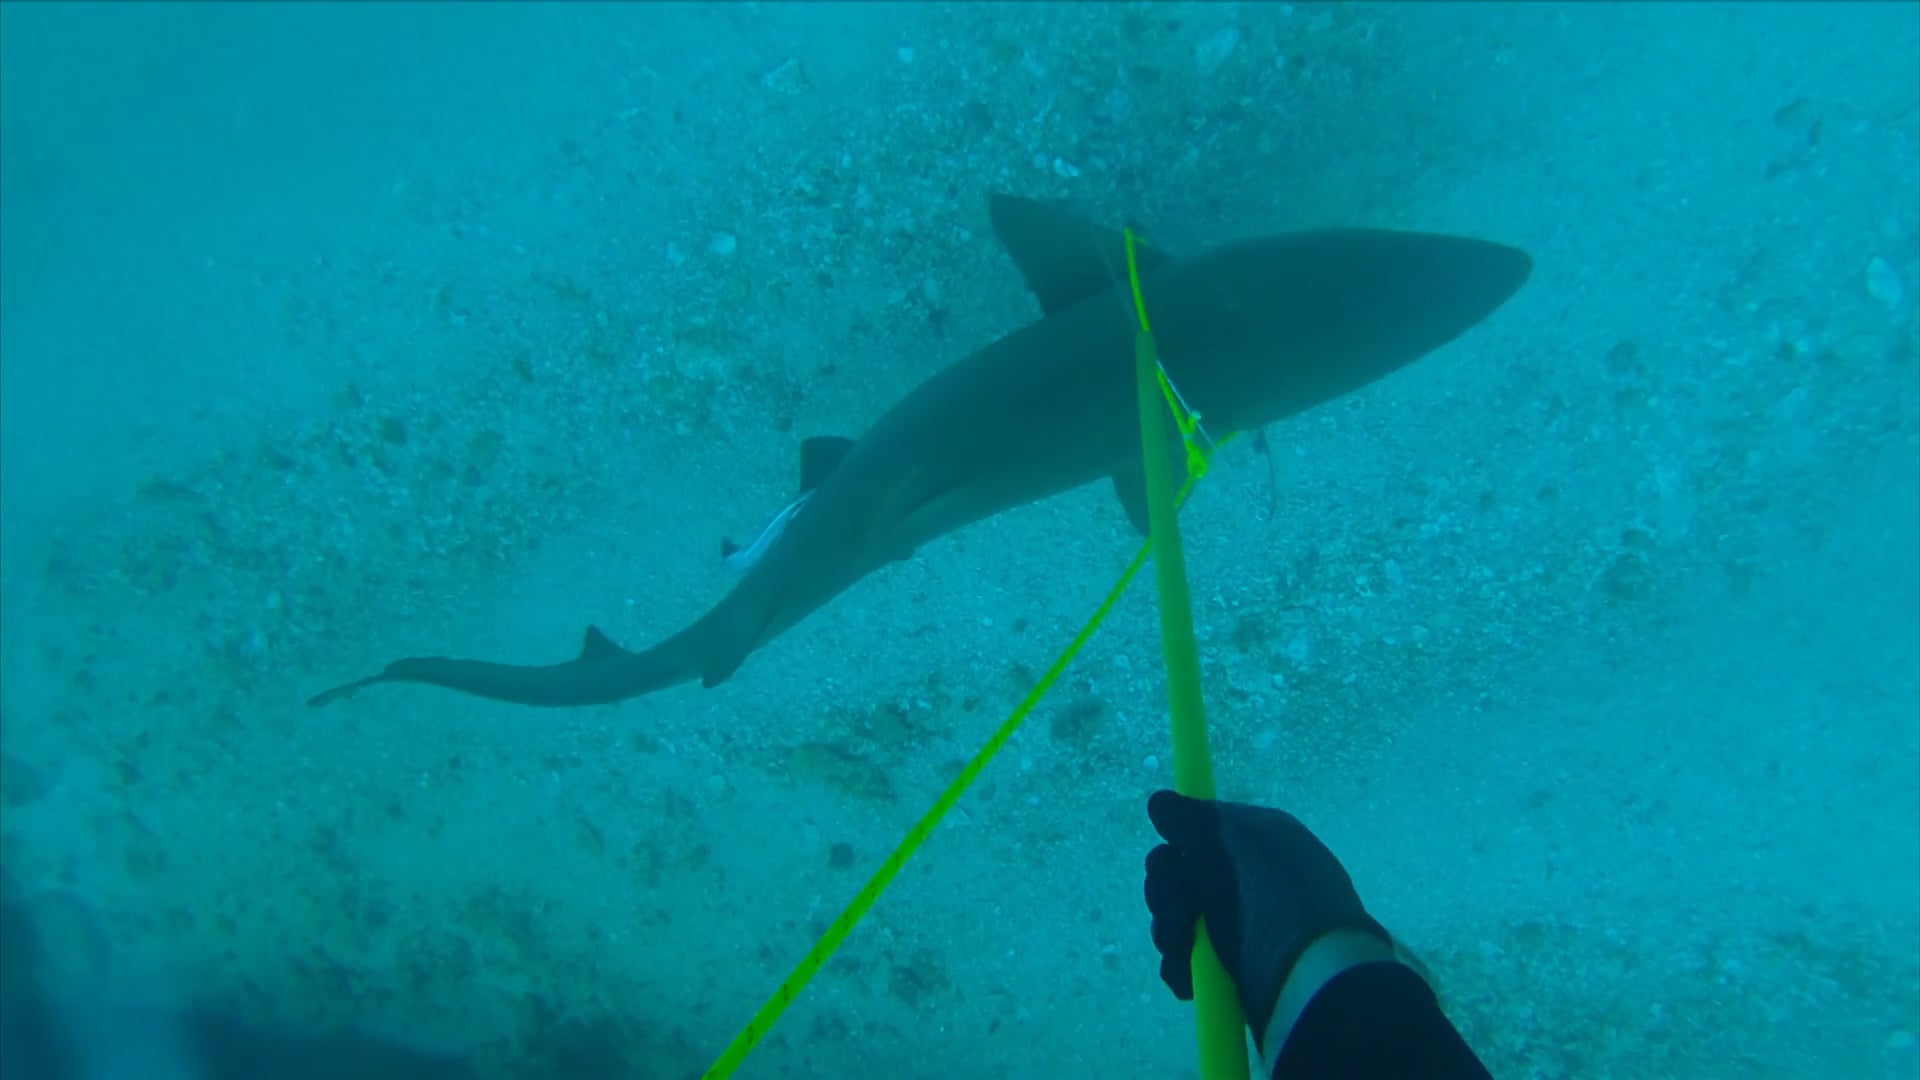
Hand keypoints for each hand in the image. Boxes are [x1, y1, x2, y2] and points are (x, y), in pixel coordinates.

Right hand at [1144, 790, 1392, 1051]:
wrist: (1311, 979)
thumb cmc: (1271, 902)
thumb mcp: (1229, 844)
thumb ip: (1189, 819)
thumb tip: (1160, 802)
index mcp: (1260, 838)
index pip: (1202, 827)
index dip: (1182, 844)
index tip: (1175, 857)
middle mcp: (1251, 876)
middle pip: (1181, 873)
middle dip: (1168, 895)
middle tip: (1182, 915)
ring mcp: (1244, 922)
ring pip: (1181, 917)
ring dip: (1171, 933)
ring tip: (1185, 954)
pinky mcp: (1235, 965)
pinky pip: (1190, 955)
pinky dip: (1182, 965)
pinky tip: (1189, 978)